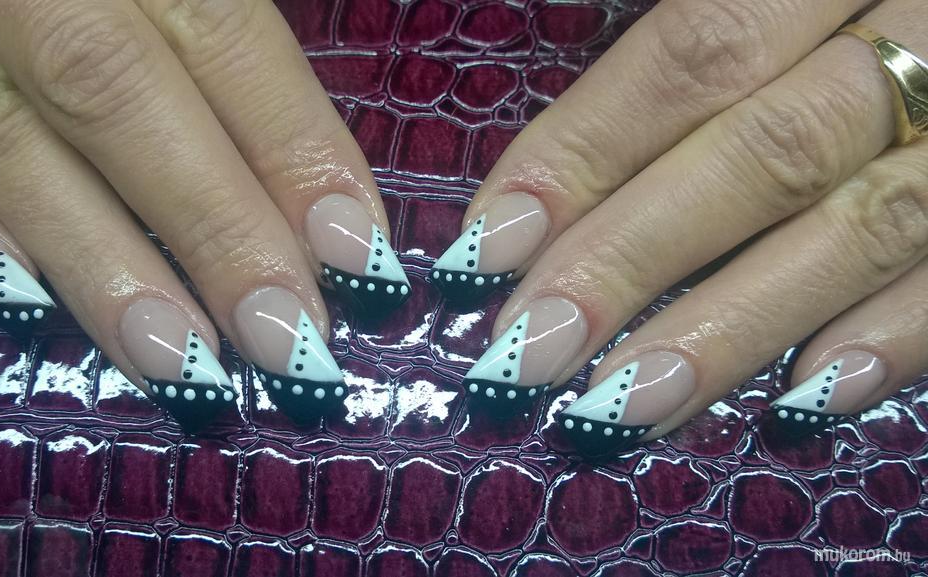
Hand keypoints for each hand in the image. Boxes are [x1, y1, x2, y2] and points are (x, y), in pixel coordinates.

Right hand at [0, 0, 410, 429]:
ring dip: (97, 260)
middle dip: (209, 226)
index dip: (291, 146)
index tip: (358, 258)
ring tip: (180, 362)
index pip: (222, 32)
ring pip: (3, 135)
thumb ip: (230, 48)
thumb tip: (321, 203)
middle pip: (116, 92)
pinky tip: (23, 303)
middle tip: (286, 341)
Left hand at [431, 0, 927, 456]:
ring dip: (736, 324)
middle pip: (763, 153)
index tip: (490, 249)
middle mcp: (922, 24)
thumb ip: (712, 33)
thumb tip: (568, 157)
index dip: (586, 153)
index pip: (693, 54)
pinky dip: (898, 335)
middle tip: (528, 354)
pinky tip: (807, 397)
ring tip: (624, 404)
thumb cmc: (859, 0)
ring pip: (863, 224)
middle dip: (634, 260)